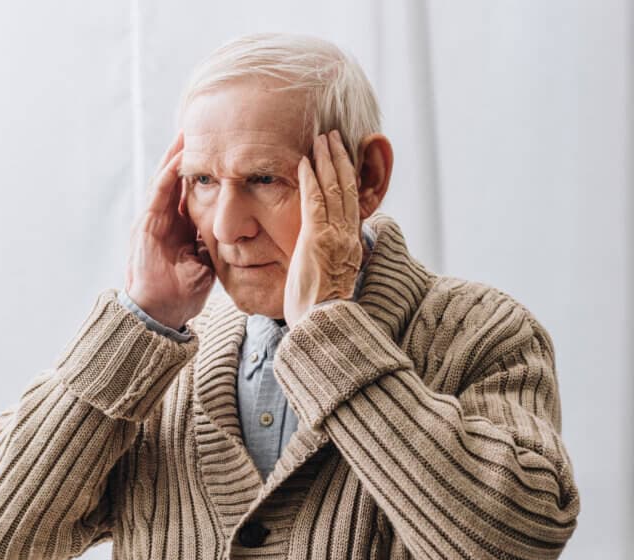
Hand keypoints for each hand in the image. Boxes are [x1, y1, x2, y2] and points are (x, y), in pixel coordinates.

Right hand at [125, 131, 215, 329]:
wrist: (161, 312)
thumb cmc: (182, 293)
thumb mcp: (205, 262)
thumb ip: (210, 243)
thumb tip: (229, 231)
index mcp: (176, 228)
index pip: (188, 191)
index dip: (199, 171)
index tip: (215, 151)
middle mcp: (162, 219)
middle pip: (175, 179)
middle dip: (185, 154)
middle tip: (198, 129)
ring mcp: (151, 220)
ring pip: (165, 179)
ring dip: (176, 155)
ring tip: (188, 132)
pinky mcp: (145, 225)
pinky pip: (159, 192)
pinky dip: (170, 173)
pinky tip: (182, 156)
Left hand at [283, 129, 363, 327]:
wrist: (322, 326)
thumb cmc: (321, 311)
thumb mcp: (332, 279)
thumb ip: (330, 260)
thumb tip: (326, 255)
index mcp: (352, 246)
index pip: (352, 203)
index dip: (349, 177)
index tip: (342, 159)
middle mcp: (348, 237)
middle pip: (348, 189)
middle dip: (341, 160)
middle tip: (334, 137)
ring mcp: (334, 236)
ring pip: (334, 189)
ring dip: (327, 161)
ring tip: (322, 140)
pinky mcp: (317, 240)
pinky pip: (315, 202)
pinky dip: (310, 180)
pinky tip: (303, 163)